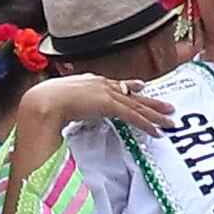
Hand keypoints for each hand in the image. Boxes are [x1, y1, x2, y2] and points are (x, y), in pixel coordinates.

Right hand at [10, 71, 173, 139]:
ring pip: (137, 106)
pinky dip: (147, 124)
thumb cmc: (43, 104)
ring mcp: (106, 94)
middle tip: (168, 106)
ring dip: (155, 115)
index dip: (130, 87)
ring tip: (170, 121)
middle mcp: (101, 84)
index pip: (115, 85)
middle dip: (151, 101)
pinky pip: (133, 116)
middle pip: (132, 94)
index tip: (141, 87)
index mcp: (89, 82)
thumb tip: (64, 113)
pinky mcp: (109, 105)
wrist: (43, 102)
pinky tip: (158, 131)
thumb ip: (67, 105)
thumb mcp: (58, 101)